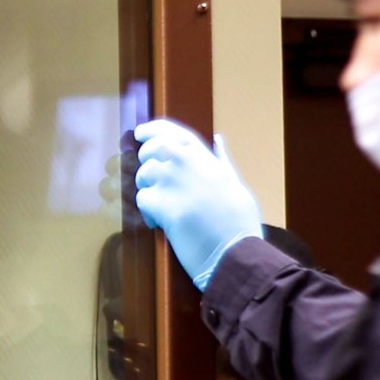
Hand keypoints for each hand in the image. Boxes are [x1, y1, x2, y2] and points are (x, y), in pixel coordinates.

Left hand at [133, 119, 262, 289]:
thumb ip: (220, 160)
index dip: (152, 129)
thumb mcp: (234, 182)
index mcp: (204, 156)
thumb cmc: (239, 220)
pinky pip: (141, 200)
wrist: (235, 250)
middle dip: (146, 163)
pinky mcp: (160, 203)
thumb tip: (218, 138)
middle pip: (150, 149)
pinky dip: (147, 213)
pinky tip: (160, 223)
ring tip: (163, 207)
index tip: (140, 132)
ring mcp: (172, 181)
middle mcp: (186, 162)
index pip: (172, 131)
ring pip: (142, 176)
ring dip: (148, 191)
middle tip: (152, 180)